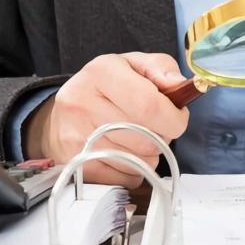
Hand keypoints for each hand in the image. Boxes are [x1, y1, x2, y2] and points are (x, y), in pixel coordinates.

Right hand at [24, 53, 188, 188]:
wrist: (65, 113)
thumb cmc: (108, 87)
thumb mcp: (136, 65)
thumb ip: (162, 68)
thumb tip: (179, 85)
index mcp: (101, 73)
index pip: (149, 105)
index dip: (174, 118)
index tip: (178, 118)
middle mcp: (82, 104)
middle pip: (146, 138)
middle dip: (163, 136)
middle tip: (156, 127)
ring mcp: (76, 138)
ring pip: (139, 161)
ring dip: (149, 154)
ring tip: (137, 137)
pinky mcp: (77, 165)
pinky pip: (126, 178)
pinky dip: (134, 170)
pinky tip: (124, 152)